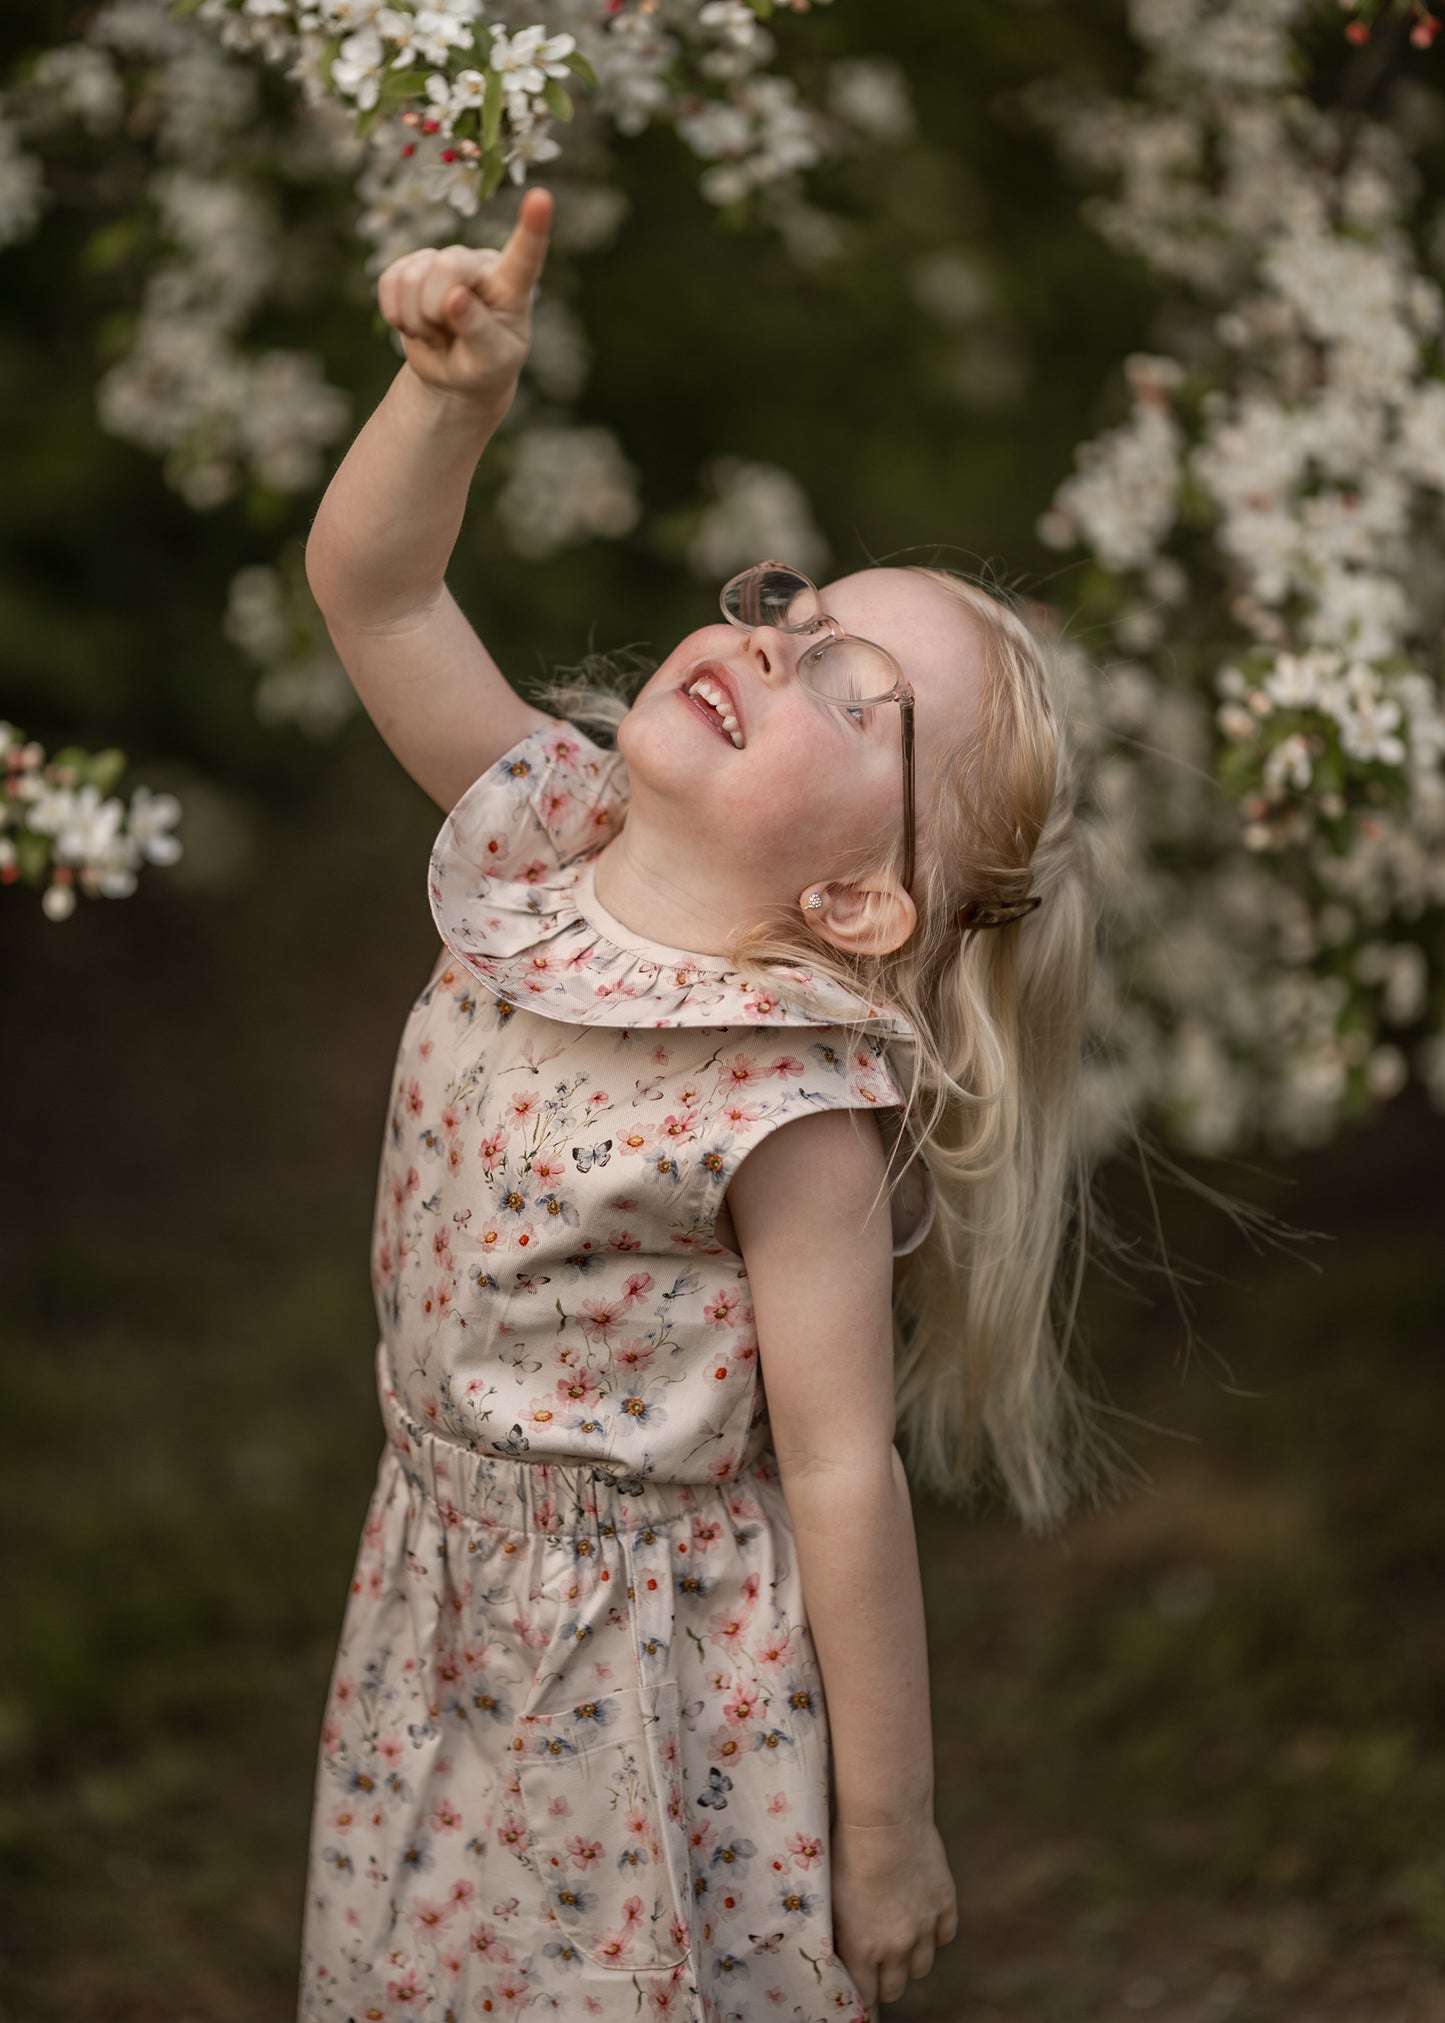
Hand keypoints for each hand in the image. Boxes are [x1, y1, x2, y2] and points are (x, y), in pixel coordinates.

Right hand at [375, 185, 553, 415]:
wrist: (455, 374)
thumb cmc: (485, 367)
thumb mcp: (491, 361)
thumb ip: (479, 331)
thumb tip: (454, 297)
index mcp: (511, 285)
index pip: (524, 256)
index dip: (532, 229)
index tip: (542, 199)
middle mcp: (478, 264)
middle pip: (447, 264)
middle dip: (436, 309)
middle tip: (445, 338)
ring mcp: (443, 261)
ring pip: (411, 276)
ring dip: (416, 321)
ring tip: (438, 336)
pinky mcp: (411, 267)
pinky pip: (388, 281)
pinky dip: (395, 313)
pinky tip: (416, 326)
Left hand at [831, 1816, 958, 2009]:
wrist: (884, 1820)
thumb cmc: (846, 1852)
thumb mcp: (832, 1900)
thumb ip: (842, 1935)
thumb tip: (844, 1954)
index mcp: (863, 1949)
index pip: (865, 1994)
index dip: (860, 1989)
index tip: (858, 1979)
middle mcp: (897, 1947)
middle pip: (895, 1988)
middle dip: (884, 1982)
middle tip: (878, 1966)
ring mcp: (924, 1927)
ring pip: (921, 1967)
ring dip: (910, 1960)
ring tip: (899, 1941)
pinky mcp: (944, 1905)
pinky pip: (944, 1936)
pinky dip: (934, 1933)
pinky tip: (922, 1919)